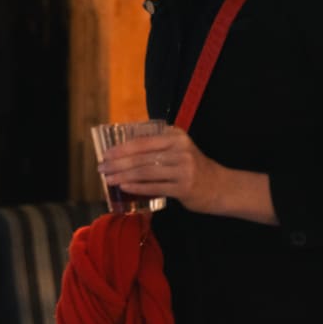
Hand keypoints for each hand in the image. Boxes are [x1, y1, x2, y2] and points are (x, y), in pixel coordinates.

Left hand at [97, 126, 275, 223]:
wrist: (221, 186)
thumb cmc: (191, 167)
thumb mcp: (177, 148)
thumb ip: (156, 145)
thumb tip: (121, 149)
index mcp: (175, 136)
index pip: (142, 141)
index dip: (121, 148)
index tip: (105, 154)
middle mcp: (180, 150)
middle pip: (141, 157)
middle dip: (118, 163)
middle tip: (101, 168)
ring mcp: (184, 169)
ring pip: (146, 172)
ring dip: (123, 176)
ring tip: (108, 179)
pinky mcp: (184, 187)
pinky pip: (155, 187)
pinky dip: (137, 188)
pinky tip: (124, 188)